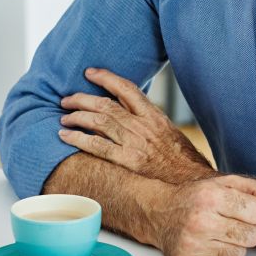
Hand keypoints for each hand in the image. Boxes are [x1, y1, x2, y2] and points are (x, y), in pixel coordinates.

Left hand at [57, 68, 214, 183]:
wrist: (191, 182)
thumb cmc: (182, 160)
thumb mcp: (169, 132)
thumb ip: (149, 121)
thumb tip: (130, 113)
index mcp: (153, 115)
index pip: (126, 88)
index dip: (105, 78)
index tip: (90, 73)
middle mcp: (142, 125)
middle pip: (106, 104)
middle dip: (82, 99)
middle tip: (66, 99)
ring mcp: (134, 142)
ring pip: (99, 122)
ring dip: (77, 117)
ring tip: (64, 117)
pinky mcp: (128, 160)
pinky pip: (97, 146)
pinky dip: (78, 138)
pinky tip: (65, 136)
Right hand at [147, 174, 255, 255]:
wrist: (161, 213)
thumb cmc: (199, 197)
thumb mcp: (227, 184)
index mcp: (210, 197)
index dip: (251, 211)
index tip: (236, 208)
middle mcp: (200, 222)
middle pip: (252, 237)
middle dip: (245, 230)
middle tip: (227, 222)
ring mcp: (192, 246)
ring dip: (233, 246)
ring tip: (216, 233)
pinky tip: (207, 245)